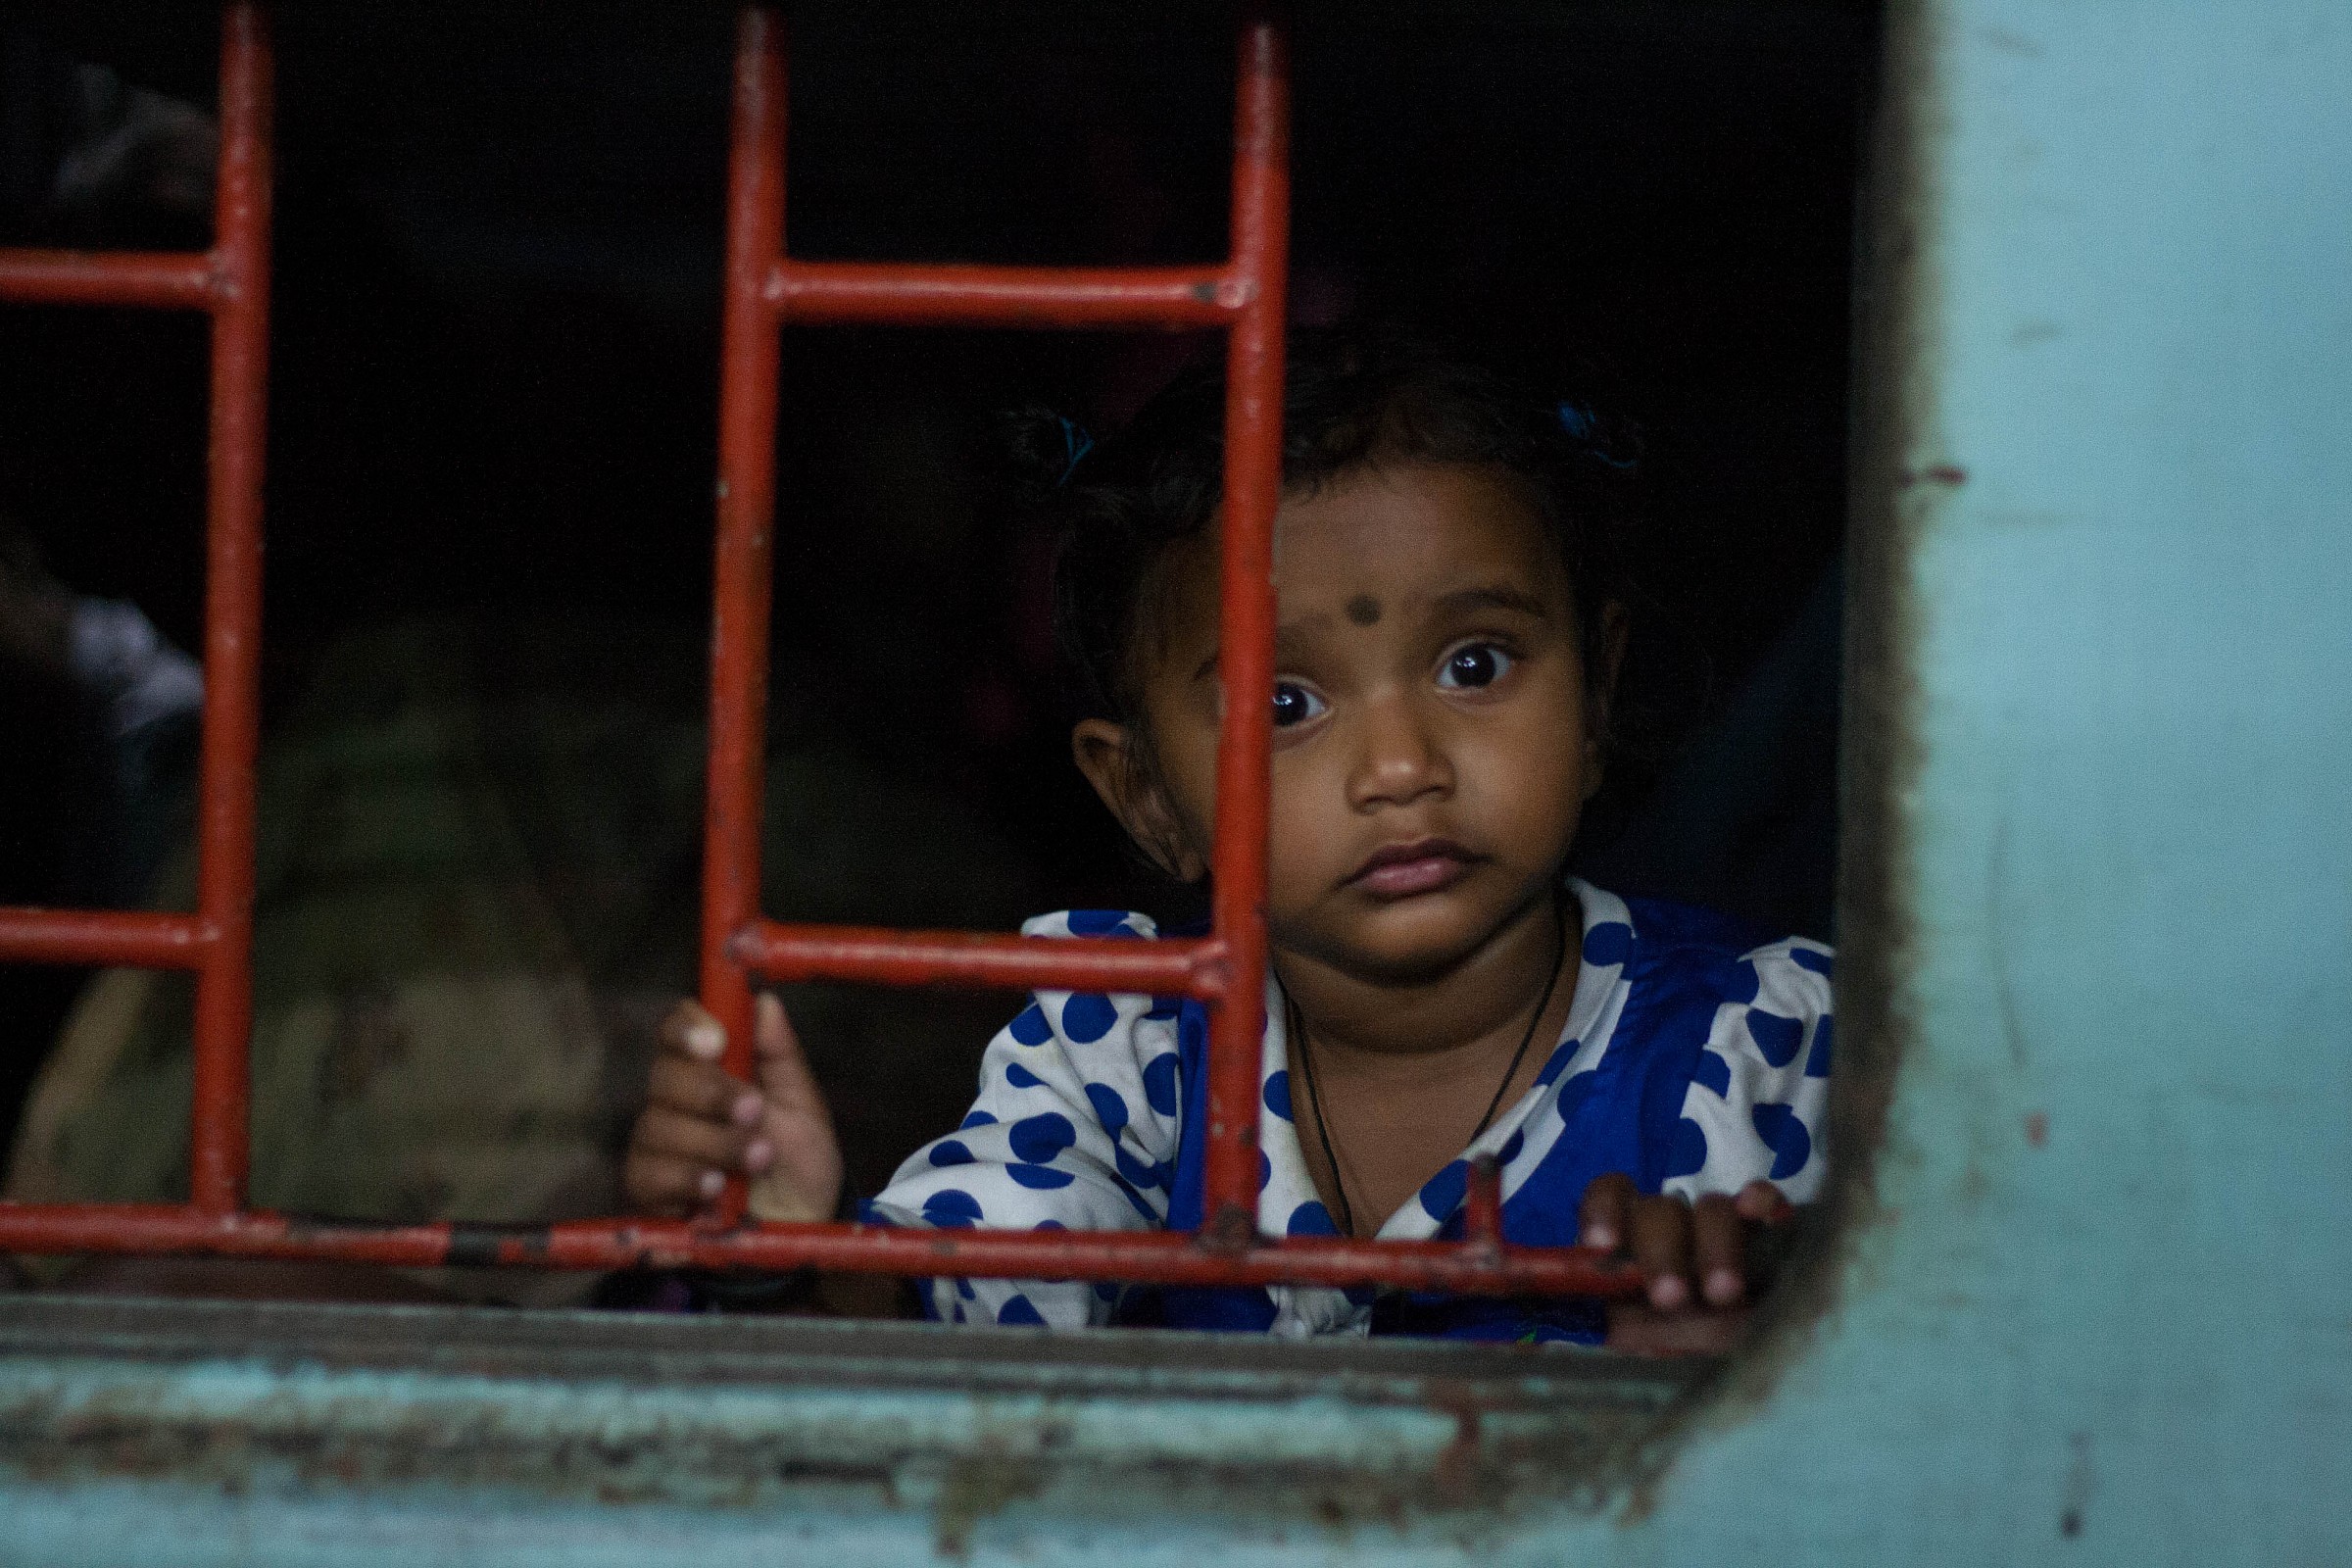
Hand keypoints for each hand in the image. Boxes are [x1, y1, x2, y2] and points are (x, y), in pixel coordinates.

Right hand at [623, 994, 843, 1222]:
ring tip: (759, 1159)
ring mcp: (659, 1143)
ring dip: (715, 1142)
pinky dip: (687, 1177)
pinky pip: (649, 1172)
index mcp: (716, 1069)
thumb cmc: (800, 1166)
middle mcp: (679, 1100)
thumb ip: (782, 1056)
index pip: (679, 1029)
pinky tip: (717, 1187)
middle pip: (664, 1074)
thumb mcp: (805, 1108)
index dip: (689, 1029)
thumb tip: (765, 1000)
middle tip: (754, 1112)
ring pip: (659, 1125)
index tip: (718, 1043)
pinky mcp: (648, 1188)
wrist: (800, 1229)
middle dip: (712, 1092)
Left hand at [1578, 1173, 1792, 1353]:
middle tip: (1669, 1296)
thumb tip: (1607, 1325)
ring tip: (1723, 1292)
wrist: (1769, 1347)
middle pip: (1659, 1211)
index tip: (1601, 1245)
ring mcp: (1727, 1223)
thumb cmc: (1700, 1342)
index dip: (1602, 1212)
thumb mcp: (1668, 1343)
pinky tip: (1755, 1212)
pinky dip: (1762, 1202)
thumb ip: (1643, 1330)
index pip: (1610, 1198)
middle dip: (1661, 1252)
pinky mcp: (1774, 1226)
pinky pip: (1766, 1201)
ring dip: (1714, 1245)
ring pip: (1713, 1208)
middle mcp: (1678, 1225)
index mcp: (1639, 1243)